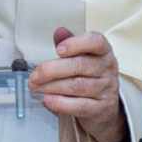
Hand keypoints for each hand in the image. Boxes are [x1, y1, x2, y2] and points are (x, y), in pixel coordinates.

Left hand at [28, 27, 127, 141]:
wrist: (104, 107)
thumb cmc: (89, 76)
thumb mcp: (82, 57)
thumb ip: (69, 44)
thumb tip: (59, 32)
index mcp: (103, 51)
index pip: (96, 42)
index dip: (76, 44)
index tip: (58, 49)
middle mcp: (107, 69)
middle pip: (80, 65)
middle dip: (52, 70)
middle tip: (34, 75)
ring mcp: (106, 89)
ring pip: (77, 86)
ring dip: (52, 87)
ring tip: (36, 87)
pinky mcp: (101, 108)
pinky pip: (80, 105)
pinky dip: (61, 103)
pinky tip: (48, 100)